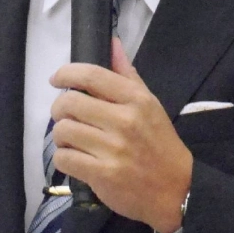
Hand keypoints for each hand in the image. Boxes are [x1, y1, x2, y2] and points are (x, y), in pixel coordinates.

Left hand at [50, 38, 191, 232]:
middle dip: (59, 107)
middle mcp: (124, 121)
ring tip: (71, 139)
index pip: (92, 76)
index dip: (66, 73)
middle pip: (70, 102)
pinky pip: (65, 159)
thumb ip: (127, 74)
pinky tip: (76, 158)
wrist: (176, 190)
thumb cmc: (159, 143)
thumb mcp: (150, 103)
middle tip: (64, 114)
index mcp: (136, 100)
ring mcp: (113, 149)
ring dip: (61, 135)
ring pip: (63, 131)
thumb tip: (112, 42)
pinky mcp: (103, 175)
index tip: (57, 78)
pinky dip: (64, 158)